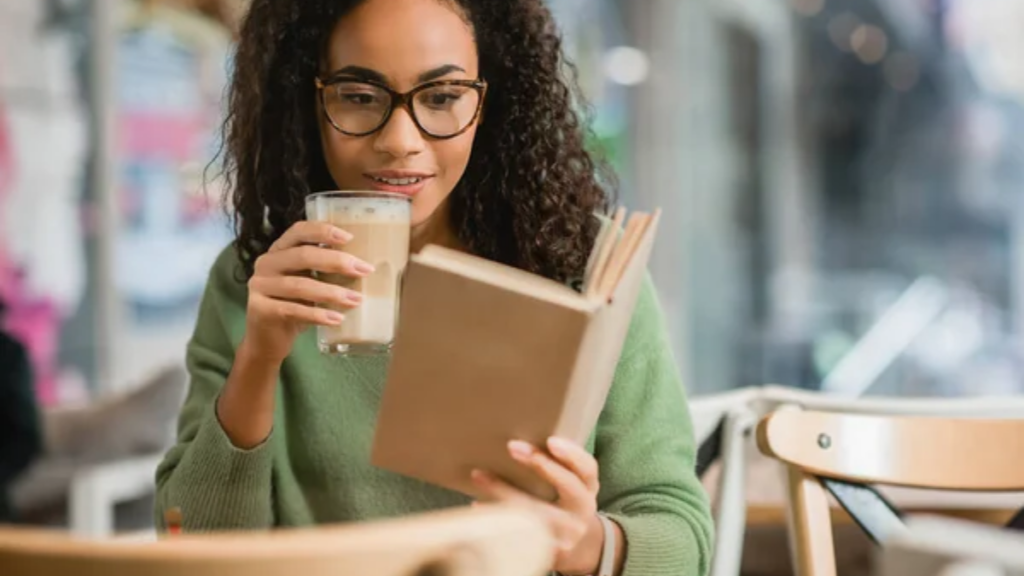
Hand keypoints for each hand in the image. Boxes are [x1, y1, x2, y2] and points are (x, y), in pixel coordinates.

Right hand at [243, 220, 374, 362]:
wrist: (267, 340)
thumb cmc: (295, 306)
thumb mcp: (307, 282)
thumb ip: (323, 270)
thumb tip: (364, 265)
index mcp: (279, 250)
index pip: (298, 231)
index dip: (323, 231)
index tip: (350, 237)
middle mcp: (266, 264)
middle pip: (302, 256)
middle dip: (336, 261)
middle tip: (364, 270)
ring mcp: (259, 286)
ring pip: (300, 285)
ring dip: (332, 292)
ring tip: (356, 299)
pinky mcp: (260, 310)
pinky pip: (293, 310)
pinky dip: (318, 315)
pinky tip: (337, 319)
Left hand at [471, 437, 606, 574]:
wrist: (573, 544)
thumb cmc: (562, 501)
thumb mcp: (571, 483)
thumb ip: (558, 463)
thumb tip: (520, 429)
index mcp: (588, 488)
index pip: (588, 469)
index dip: (572, 455)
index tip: (551, 440)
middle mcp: (583, 510)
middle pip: (569, 487)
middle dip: (541, 465)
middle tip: (512, 446)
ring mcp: (568, 533)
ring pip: (539, 511)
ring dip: (505, 491)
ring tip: (478, 475)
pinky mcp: (548, 551)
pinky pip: (522, 533)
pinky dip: (497, 518)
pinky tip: (478, 505)